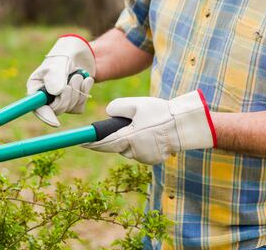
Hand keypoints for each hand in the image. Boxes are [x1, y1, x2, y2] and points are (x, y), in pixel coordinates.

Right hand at [27, 35, 95, 126]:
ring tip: (78, 74)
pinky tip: (85, 80)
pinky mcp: (72, 101)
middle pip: (56, 109)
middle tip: (75, 77)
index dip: (45, 116)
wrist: (81, 52)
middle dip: (69, 95)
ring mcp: (59, 100)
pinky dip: (85, 92)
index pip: (36, 107)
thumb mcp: (59, 62)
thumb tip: (56, 93)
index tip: (55, 122)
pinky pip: (79, 106)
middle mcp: (45, 97)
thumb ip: (56, 77)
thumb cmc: (65, 54)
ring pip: (69, 108)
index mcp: (35, 87)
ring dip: (78, 91)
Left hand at [83, 90, 215, 164]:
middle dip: (118, 136)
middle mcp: (135, 151)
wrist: (184, 126)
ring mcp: (146, 158)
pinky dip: (142, 144)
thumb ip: (118, 107)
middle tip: (127, 124)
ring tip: (144, 126)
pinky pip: (141, 152)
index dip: (92, 143)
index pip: (105, 143)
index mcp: (129, 138)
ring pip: (130, 149)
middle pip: (118, 146)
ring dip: (130, 140)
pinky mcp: (155, 160)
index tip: (82, 142)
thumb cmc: (160, 113)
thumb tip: (108, 113)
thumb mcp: (137, 104)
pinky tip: (151, 134)